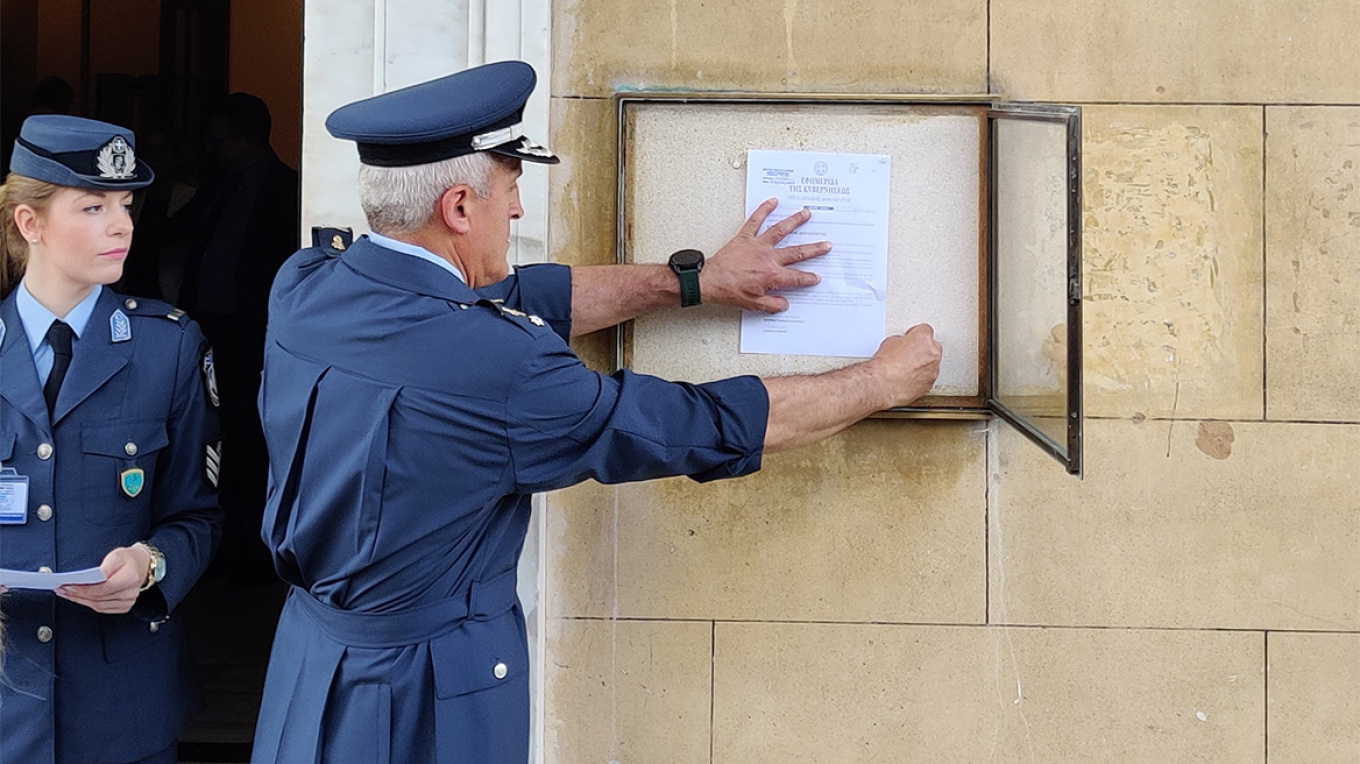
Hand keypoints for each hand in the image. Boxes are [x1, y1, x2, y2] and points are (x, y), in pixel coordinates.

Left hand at [56, 544, 151, 613]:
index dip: (84, 589)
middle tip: (62, 590)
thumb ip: (105, 566)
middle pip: (98, 599)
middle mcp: (130, 593)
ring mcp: (127, 601)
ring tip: (67, 594)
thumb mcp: (117, 555)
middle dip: (77, 595)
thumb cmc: (129, 559)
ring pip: (98, 606)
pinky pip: (102, 608)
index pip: (102, 588)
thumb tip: (91, 578)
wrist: (142, 565)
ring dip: (80, 600)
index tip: (69, 586)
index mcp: (130, 579)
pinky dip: (88, 604)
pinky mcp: (123, 606)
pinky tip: (79, 598)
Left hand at [702, 198, 830, 312]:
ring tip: (806, 214)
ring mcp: (758, 246)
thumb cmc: (729, 291)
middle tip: (826, 245)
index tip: (816, 277)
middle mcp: (768, 258)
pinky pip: (756, 221)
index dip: (808, 278)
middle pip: (797, 252)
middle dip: (814, 249)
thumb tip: (784, 304)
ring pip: (781, 230)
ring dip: (795, 221)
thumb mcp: (753, 304)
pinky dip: (764, 210)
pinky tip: (773, 201)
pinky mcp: (745, 237)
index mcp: (772, 276)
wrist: (709, 281)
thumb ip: (771, 305)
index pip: (796, 278)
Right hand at [868, 324, 943, 407]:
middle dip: (923, 349)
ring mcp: (933, 370)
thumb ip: (902, 341)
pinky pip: (928, 377)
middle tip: (909, 353)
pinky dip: (921, 377)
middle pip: (933, 347)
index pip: (925, 330)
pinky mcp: (930, 384)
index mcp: (923, 338)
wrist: (883, 386)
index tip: (911, 337)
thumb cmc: (885, 366)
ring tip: (907, 368)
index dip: (916, 334)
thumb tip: (902, 345)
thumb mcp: (889, 343)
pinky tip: (908, 378)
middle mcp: (932, 353)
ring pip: (932, 363)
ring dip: (922, 364)